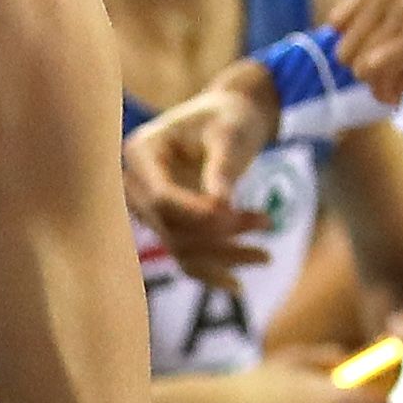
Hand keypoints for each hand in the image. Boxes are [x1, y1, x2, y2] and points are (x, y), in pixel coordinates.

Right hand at [124, 82, 271, 288]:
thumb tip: (221, 207)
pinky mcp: (166, 225)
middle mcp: (136, 184)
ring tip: (266, 255)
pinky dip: (211, 271)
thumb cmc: (230, 117)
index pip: (162, 198)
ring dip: (222, 257)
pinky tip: (237, 285)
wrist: (230, 118)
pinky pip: (183, 256)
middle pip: (170, 226)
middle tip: (266, 221)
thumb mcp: (230, 134)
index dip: (197, 214)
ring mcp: (148, 208)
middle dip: (218, 235)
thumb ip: (223, 167)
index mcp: (142, 151)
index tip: (237, 214)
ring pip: (179, 247)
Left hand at [331, 0, 402, 100]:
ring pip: (360, 66)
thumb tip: (351, 56)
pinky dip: (401, 88)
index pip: (340, 23)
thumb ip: (395, 15)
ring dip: (394, 80)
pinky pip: (379, 75)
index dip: (367, 50)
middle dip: (379, 69)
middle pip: (347, 49)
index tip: (401, 56)